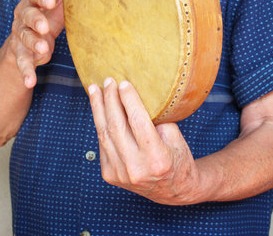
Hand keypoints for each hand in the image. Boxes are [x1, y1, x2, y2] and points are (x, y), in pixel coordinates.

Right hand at [10, 0, 63, 87]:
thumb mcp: (57, 4)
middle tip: (45, 27)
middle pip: (26, 15)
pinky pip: (22, 63)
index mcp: (33, 0)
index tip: (50, 1)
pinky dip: (26, 72)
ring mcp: (20, 35)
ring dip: (33, 44)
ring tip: (43, 51)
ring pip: (24, 37)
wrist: (31, 41)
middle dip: (35, 20)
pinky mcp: (20, 54)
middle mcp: (23, 16)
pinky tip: (30, 81)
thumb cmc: (48, 17)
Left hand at [88, 78, 203, 204]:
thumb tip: (135, 99)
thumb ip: (157, 121)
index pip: (138, 122)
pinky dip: (100, 124)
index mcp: (156, 158)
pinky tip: (99, 109)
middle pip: (116, 126)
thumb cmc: (178, 159)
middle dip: (110, 100)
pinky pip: (102, 143)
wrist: (173, 190)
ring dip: (98, 109)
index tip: (124, 83)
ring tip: (95, 90)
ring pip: (104, 134)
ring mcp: (120, 173)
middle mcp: (135, 168)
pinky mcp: (109, 175)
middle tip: (108, 81)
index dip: (129, 100)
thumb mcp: (176, 138)